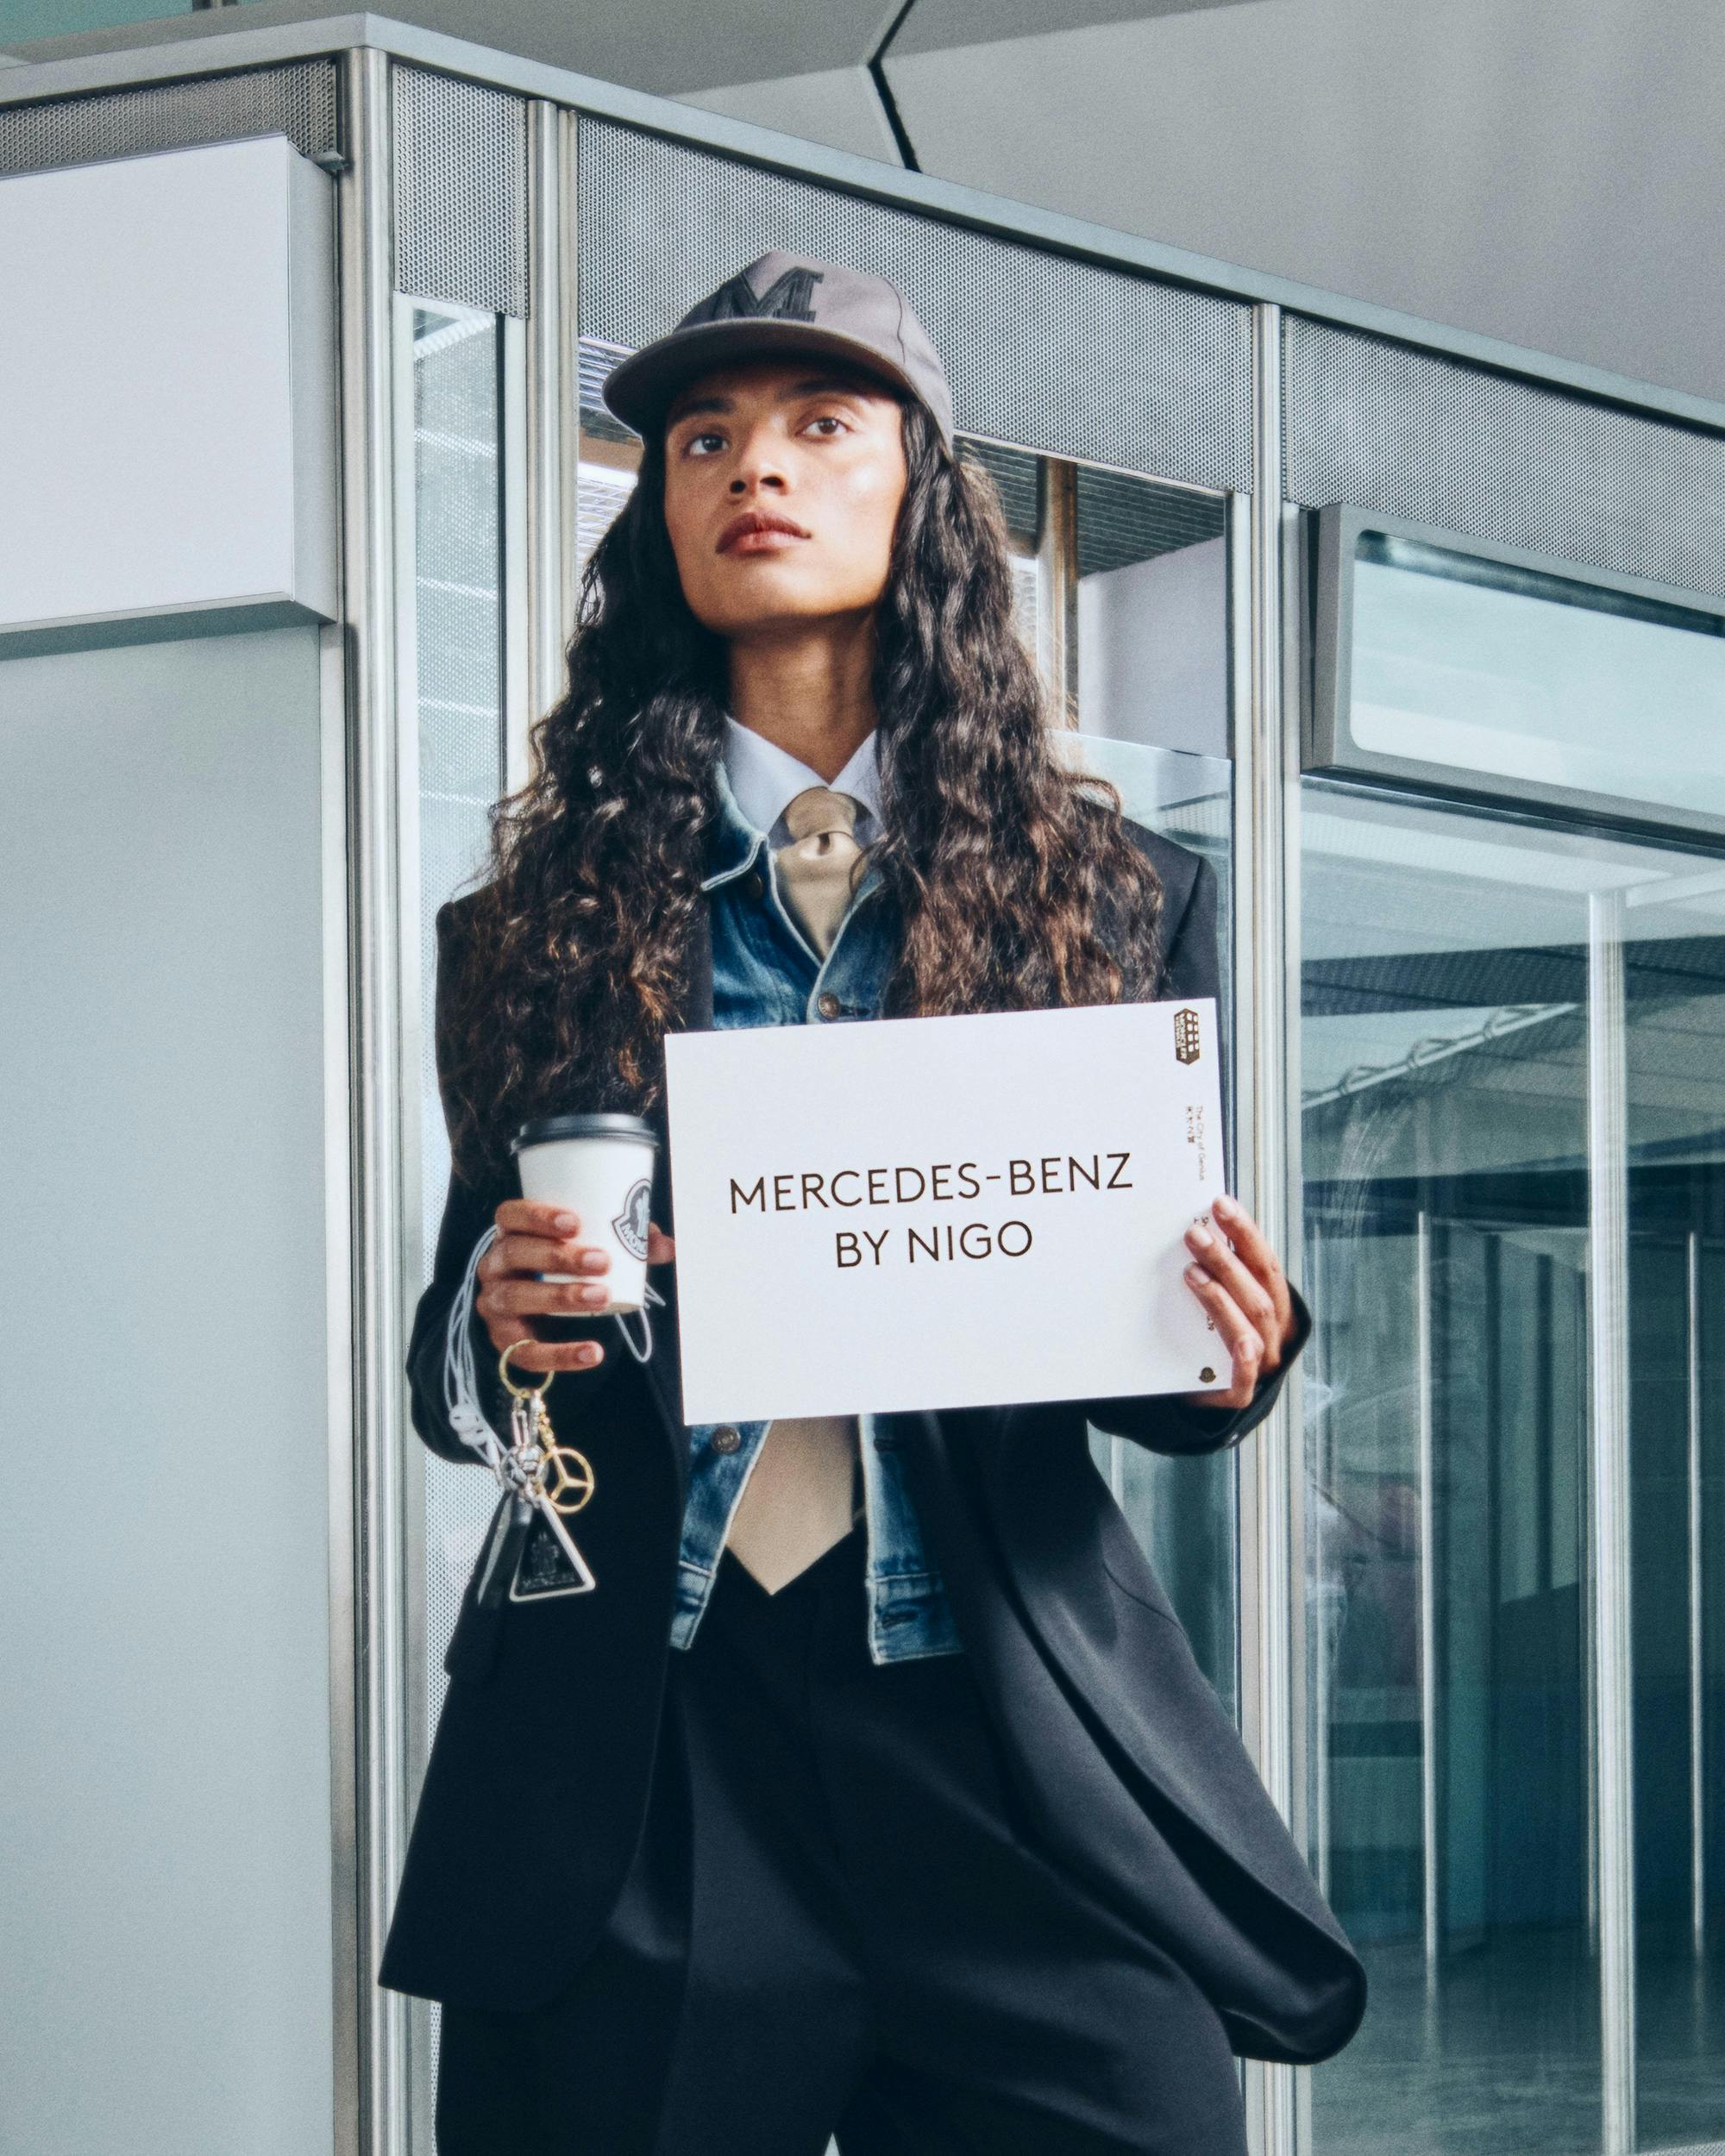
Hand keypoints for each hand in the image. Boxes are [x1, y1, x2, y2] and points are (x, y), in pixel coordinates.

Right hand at [477, 1199, 675, 1374]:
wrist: (539, 1317)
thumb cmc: (564, 1269)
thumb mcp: (589, 1248)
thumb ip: (627, 1242)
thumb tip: (667, 1246)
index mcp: (511, 1234)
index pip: (510, 1216)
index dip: (537, 1215)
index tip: (575, 1222)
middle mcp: (494, 1266)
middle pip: (515, 1254)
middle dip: (558, 1256)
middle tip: (601, 1261)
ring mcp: (494, 1303)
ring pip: (516, 1297)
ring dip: (560, 1296)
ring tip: (602, 1296)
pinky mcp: (504, 1341)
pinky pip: (525, 1351)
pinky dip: (561, 1355)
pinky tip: (592, 1352)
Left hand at [1174, 1193, 1294, 1411]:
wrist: (1203, 1396)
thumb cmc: (1210, 1340)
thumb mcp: (1217, 1301)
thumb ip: (1215, 1273)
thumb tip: (1195, 1227)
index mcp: (1274, 1306)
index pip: (1265, 1264)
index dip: (1246, 1234)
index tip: (1220, 1204)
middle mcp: (1274, 1334)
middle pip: (1258, 1292)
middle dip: (1227, 1260)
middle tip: (1194, 1234)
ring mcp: (1262, 1364)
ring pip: (1251, 1327)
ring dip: (1222, 1297)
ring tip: (1191, 1272)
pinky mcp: (1240, 1393)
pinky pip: (1246, 1376)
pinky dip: (1244, 1358)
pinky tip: (1239, 1342)